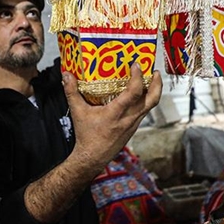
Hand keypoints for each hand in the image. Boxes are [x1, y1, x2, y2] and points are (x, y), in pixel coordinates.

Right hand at [22, 63, 160, 223]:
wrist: (92, 158)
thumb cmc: (86, 136)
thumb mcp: (78, 112)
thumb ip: (72, 92)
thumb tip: (66, 75)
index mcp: (116, 113)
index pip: (134, 92)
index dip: (138, 77)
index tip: (136, 65)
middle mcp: (129, 118)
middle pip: (152, 99)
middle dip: (157, 83)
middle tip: (155, 71)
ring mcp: (133, 124)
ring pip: (150, 106)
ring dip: (153, 91)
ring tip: (151, 79)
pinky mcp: (133, 127)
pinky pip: (144, 111)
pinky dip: (145, 100)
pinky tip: (139, 94)